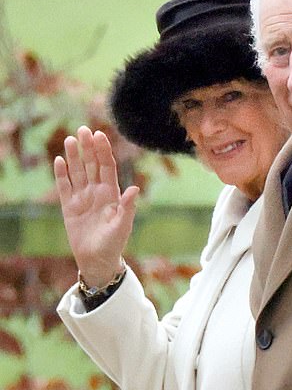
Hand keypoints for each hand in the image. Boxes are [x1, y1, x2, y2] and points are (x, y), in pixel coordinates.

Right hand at [54, 126, 138, 286]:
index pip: (107, 167)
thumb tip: (135, 189)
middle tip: (83, 129)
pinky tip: (59, 160)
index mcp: (112, 194)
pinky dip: (61, 174)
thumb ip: (127, 207)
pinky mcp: (69, 207)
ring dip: (74, 156)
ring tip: (70, 139)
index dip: (103, 151)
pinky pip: (64, 187)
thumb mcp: (122, 226)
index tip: (99, 135)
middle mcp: (97, 192)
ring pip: (78, 172)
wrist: (97, 260)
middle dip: (88, 148)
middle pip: (92, 165)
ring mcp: (82, 198)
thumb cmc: (114, 244)